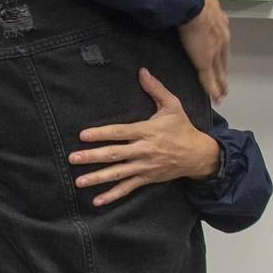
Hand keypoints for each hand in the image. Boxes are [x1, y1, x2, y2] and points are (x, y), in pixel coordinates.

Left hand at [67, 69, 220, 206]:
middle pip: (115, 154)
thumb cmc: (182, 128)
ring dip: (97, 178)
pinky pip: (128, 188)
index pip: (120, 132)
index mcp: (147, 131)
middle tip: (73, 158)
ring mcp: (144, 166)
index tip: (83, 135)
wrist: (199, 155)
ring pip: (118, 173)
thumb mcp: (173, 106)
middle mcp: (144, 150)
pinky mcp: (147, 178)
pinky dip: (112, 195)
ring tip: (79, 182)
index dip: (101, 134)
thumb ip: (156, 89)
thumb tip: (142, 71)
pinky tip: (97, 200)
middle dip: (92, 157)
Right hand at [178, 0, 229, 101]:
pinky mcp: (205, 61)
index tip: (221, 61)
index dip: (222, 54)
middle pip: (223, 61)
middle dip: (223, 74)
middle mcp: (222, 40)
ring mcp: (214, 52)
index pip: (222, 43)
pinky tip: (215, 98)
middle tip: (224, 86)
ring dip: (220, 85)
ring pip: (219, 72)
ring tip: (221, 96)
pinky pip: (209, 79)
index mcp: (221, 26)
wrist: (193, 4)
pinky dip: (212, 89)